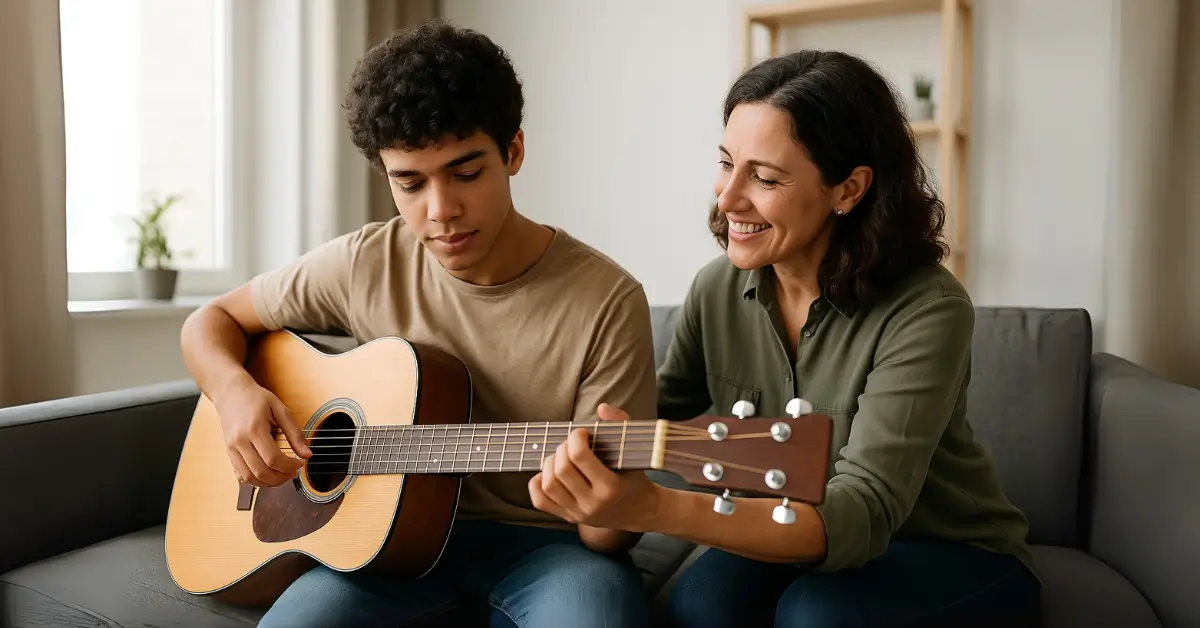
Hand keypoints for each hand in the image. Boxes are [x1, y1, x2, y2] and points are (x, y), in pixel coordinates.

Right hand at [213, 377, 310, 487]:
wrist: (231, 392)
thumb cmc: (257, 399)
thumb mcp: (280, 410)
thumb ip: (295, 433)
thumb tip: (307, 454)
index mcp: (254, 429)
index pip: (273, 459)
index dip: (289, 466)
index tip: (300, 463)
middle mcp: (239, 441)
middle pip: (261, 472)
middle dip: (281, 477)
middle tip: (293, 471)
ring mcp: (231, 448)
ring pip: (249, 478)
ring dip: (268, 482)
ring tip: (282, 475)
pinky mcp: (228, 452)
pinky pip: (240, 475)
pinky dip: (255, 480)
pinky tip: (267, 473)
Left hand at [528, 403, 660, 531]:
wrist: (640, 512)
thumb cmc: (635, 478)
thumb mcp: (634, 452)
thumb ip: (621, 425)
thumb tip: (602, 407)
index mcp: (610, 487)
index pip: (580, 457)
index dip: (575, 438)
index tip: (582, 432)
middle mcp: (592, 503)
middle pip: (562, 470)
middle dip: (562, 449)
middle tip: (571, 443)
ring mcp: (578, 513)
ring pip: (549, 485)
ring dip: (549, 464)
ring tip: (560, 456)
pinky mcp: (568, 518)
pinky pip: (541, 501)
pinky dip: (537, 483)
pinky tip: (549, 472)